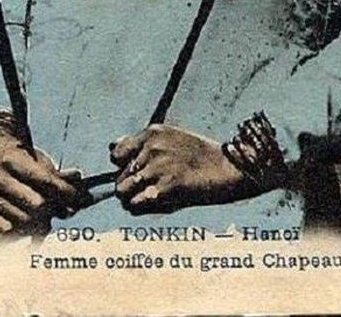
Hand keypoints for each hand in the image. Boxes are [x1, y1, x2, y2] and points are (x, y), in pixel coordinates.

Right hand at [0, 134, 91, 236]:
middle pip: (37, 205)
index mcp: (12, 159)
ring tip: (47, 217)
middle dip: (54, 209)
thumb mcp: (38, 159)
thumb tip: (81, 191)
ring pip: (25, 222)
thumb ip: (59, 176)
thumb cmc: (19, 158)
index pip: (45, 180)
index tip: (80, 197)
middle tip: (63, 209)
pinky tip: (29, 224)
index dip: (66, 191)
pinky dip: (23, 232)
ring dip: (42, 224)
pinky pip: (9, 234)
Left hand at [111, 124, 255, 214]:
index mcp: (152, 133)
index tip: (137, 172)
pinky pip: (135, 204)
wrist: (229, 167)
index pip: (115, 152)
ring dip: (133, 199)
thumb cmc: (200, 155)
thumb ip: (141, 143)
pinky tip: (158, 203)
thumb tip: (111, 147)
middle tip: (150, 190)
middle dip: (129, 186)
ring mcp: (158, 166)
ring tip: (150, 199)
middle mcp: (151, 147)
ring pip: (122, 191)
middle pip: (118, 176)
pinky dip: (142, 209)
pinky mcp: (166, 187)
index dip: (123, 166)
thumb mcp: (170, 138)